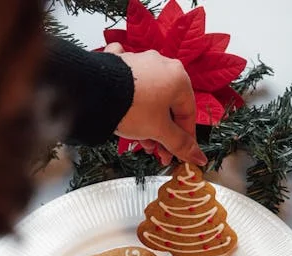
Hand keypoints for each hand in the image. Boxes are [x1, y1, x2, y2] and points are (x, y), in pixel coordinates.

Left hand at [105, 43, 206, 165]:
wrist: (93, 91)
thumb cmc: (130, 106)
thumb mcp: (159, 130)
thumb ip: (180, 144)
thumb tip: (198, 157)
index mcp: (179, 77)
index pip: (188, 114)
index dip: (185, 139)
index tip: (179, 154)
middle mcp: (163, 65)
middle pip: (169, 107)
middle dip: (163, 133)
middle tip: (157, 152)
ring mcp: (141, 62)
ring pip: (151, 98)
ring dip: (148, 122)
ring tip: (140, 140)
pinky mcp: (121, 64)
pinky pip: (133, 85)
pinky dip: (133, 102)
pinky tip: (128, 112)